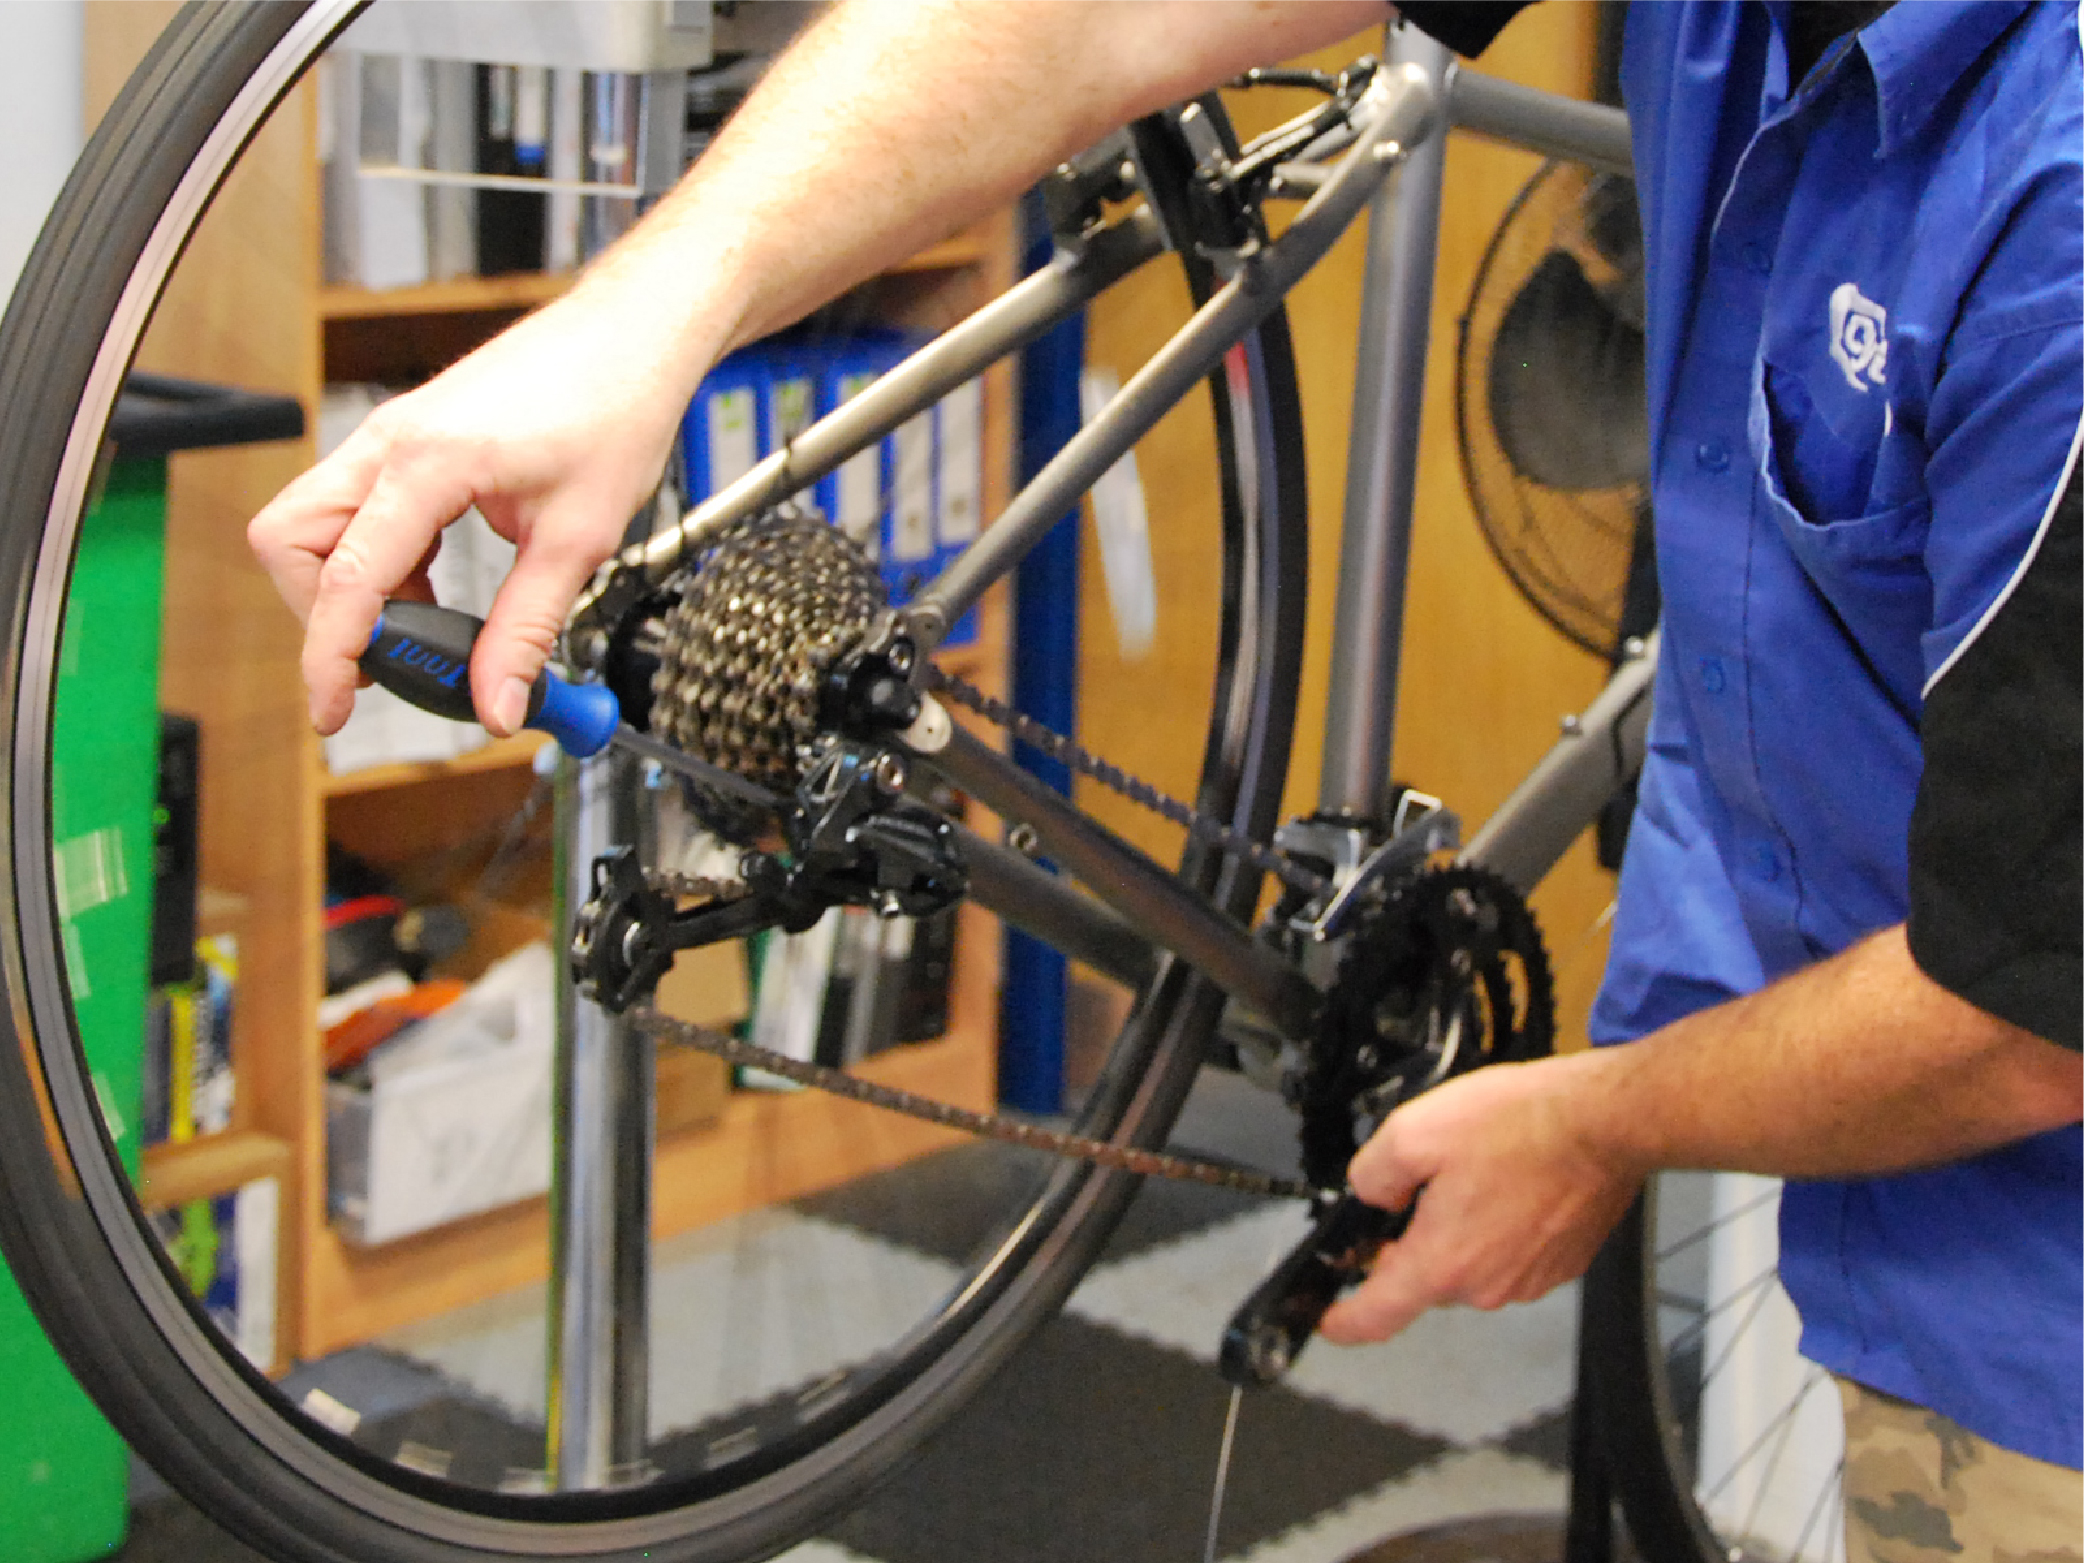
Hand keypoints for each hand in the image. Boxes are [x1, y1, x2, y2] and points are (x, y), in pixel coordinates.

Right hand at [249, 281, 711, 736]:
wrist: (634, 335)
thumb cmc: (615, 407)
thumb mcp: (578, 540)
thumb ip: (526, 631)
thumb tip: (497, 705)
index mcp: (426, 461)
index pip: (345, 577)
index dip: (330, 656)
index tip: (334, 710)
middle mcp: (390, 441)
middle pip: (289, 541)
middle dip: (320, 612)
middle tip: (388, 660)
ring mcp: (393, 435)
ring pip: (314, 524)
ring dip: (354, 588)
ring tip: (429, 625)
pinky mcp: (408, 439)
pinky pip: (358, 511)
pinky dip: (382, 562)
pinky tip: (437, 586)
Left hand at [1318, 1052, 1641, 1344]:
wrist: (1605, 1123)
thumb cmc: (1522, 1125)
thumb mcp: (1413, 1131)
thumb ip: (1373, 1174)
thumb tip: (1372, 1195)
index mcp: (1443, 1263)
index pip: (1377, 1316)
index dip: (1345, 1322)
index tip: (1330, 1320)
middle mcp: (1486, 1285)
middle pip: (1425, 1279)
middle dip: (1410, 1243)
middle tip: (1419, 1189)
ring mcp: (1528, 1279)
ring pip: (1470, 1264)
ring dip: (1461, 1228)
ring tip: (1477, 1172)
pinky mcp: (1560, 1264)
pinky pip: (1510, 1254)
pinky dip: (1500, 1226)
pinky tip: (1510, 1181)